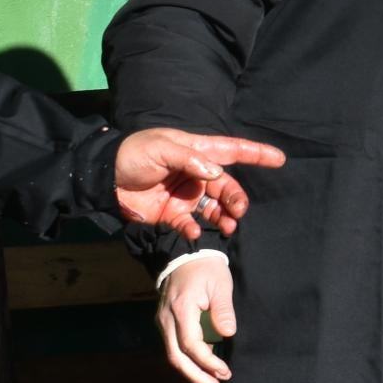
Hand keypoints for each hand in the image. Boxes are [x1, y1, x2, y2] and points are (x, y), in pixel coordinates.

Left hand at [114, 130, 287, 237]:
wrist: (103, 178)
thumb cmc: (133, 154)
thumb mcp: (161, 149)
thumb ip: (190, 159)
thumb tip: (217, 173)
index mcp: (196, 152)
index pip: (232, 151)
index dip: (256, 154)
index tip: (279, 159)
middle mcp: (196, 174)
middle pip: (226, 187)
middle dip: (237, 198)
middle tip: (239, 210)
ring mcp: (185, 196)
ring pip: (214, 208)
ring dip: (224, 217)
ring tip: (229, 226)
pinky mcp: (172, 215)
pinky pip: (191, 224)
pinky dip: (195, 230)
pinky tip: (194, 233)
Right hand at [157, 254, 239, 382]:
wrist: (185, 255)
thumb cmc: (207, 269)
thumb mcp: (221, 284)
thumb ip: (223, 310)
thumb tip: (227, 334)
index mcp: (181, 309)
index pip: (191, 344)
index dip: (208, 362)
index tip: (225, 371)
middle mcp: (166, 319)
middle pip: (176, 356)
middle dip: (196, 376)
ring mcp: (163, 321)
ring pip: (173, 354)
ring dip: (191, 371)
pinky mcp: (165, 322)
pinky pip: (174, 346)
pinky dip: (187, 360)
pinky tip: (202, 367)